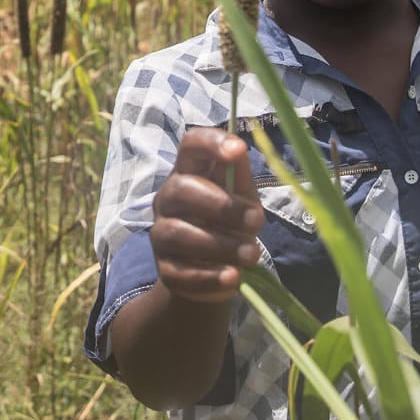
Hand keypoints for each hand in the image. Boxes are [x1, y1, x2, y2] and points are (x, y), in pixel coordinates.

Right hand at [152, 126, 265, 302]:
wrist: (216, 273)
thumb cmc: (230, 223)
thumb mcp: (242, 198)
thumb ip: (240, 177)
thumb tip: (240, 151)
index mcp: (189, 172)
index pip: (190, 145)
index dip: (210, 143)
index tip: (238, 149)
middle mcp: (168, 199)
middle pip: (180, 189)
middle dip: (222, 206)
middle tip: (257, 222)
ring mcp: (162, 234)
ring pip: (177, 233)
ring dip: (220, 245)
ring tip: (252, 254)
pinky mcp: (165, 269)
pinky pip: (180, 272)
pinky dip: (209, 276)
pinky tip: (233, 277)